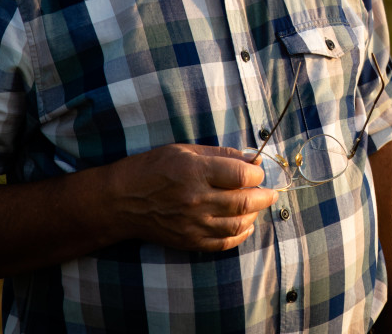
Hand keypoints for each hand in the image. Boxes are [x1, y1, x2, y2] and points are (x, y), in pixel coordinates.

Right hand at [108, 144, 280, 251]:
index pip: (241, 175)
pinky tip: (245, 225)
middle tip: (270, 192)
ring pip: (238, 224)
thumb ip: (220, 155)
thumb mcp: (184, 150)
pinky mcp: (188, 240)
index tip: (258, 172)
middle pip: (244, 201)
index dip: (257, 173)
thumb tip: (250, 159)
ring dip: (254, 215)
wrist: (121, 200)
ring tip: (257, 206)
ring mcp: (193, 223)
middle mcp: (196, 199)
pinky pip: (223, 242)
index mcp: (196, 171)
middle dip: (264, 196)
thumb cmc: (152, 168)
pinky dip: (240, 235)